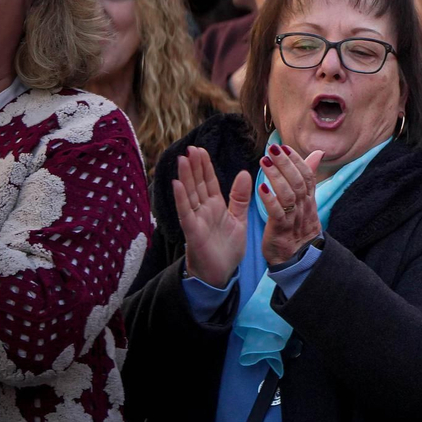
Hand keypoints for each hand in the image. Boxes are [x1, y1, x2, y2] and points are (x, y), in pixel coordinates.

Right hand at [173, 146, 251, 287]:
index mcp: (215, 206)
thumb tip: (244, 173)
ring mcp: (196, 219)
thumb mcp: (239, 219)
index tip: (201, 150)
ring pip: (190, 194)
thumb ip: (240, 198)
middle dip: (194, 166)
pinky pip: (186, 212)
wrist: (222, 273)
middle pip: (197, 184)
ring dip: (185, 177)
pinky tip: (177, 184)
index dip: (204, 166)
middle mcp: (203, 210)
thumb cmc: (227, 248)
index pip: (209, 182)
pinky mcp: (192, 231)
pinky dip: (181, 198)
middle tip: (191, 147)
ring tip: (182, 159)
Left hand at [259, 144, 324, 265]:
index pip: (307, 175)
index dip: (297, 160)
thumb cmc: (298, 227)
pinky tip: (261, 187)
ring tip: (264, 162)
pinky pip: (278, 212)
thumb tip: (318, 153)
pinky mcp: (282, 229)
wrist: (298, 259)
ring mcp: (294, 218)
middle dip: (286, 164)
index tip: (284, 147)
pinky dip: (270, 199)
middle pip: (298, 181)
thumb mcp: (306, 201)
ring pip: (288, 194)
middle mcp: (304, 207)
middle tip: (272, 149)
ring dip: (276, 176)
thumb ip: (308, 178)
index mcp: (309, 199)